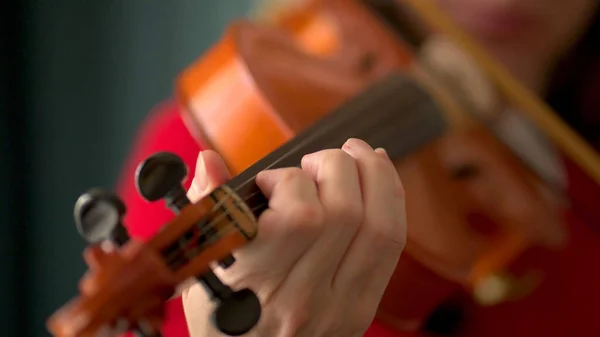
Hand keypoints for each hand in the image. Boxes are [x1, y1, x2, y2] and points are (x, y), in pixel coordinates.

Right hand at [181, 138, 406, 336]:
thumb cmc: (223, 323)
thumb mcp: (200, 272)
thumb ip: (207, 211)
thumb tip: (209, 160)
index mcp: (257, 286)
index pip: (299, 217)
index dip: (289, 180)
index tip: (270, 182)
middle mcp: (305, 298)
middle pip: (345, 212)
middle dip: (334, 166)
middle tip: (314, 163)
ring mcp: (341, 305)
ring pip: (378, 225)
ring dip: (373, 175)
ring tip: (354, 154)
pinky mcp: (364, 307)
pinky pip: (392, 244)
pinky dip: (391, 200)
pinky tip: (379, 176)